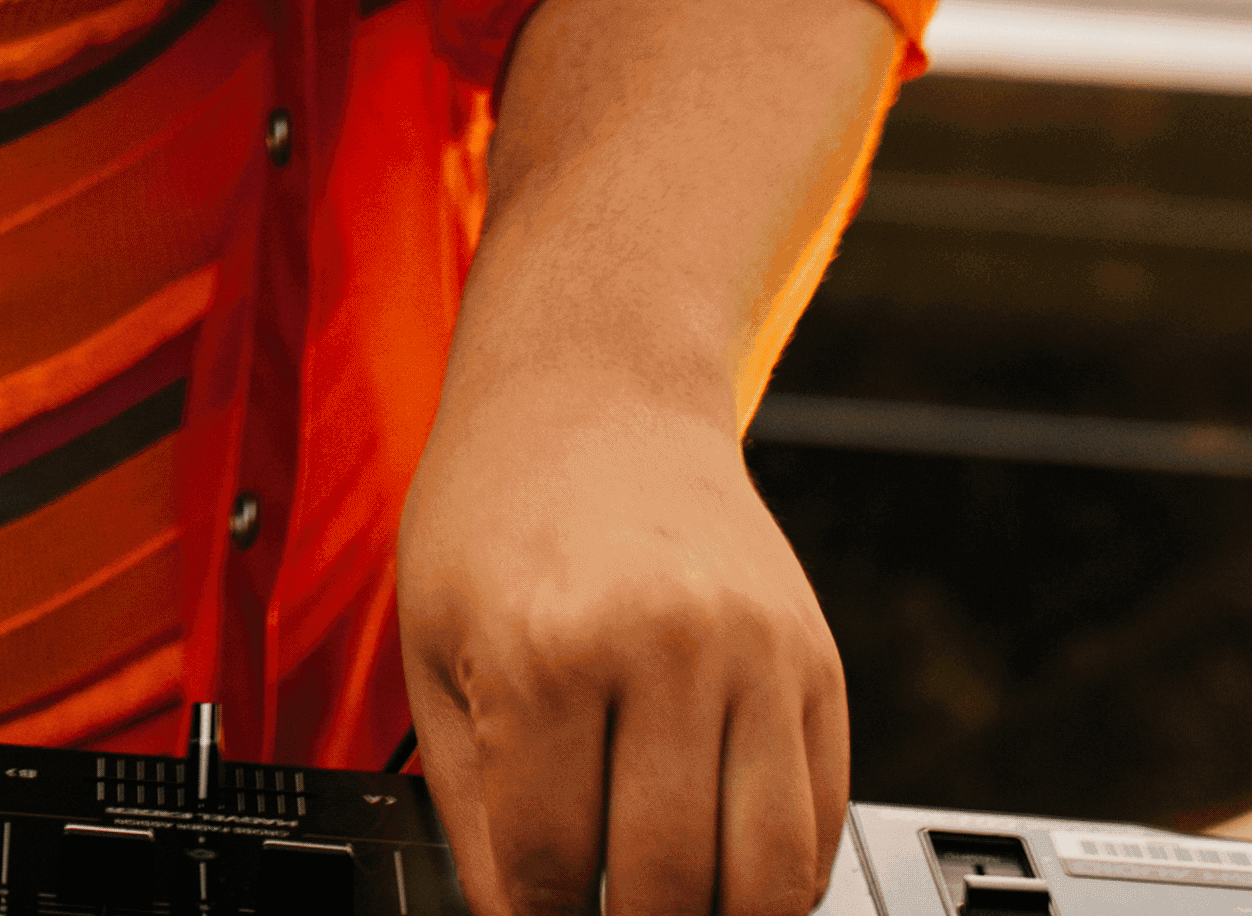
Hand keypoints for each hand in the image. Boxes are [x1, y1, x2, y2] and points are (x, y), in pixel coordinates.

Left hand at [396, 369, 848, 915]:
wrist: (596, 387)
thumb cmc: (499, 508)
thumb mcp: (432, 649)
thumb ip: (471, 805)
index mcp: (547, 649)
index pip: (550, 866)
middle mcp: (667, 648)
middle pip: (665, 885)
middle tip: (595, 913)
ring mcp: (757, 653)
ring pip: (765, 876)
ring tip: (664, 906)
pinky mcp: (816, 660)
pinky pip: (819, 819)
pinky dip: (780, 880)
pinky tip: (724, 874)